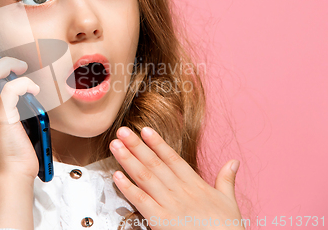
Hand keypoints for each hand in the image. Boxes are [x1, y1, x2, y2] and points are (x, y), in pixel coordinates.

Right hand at [0, 44, 39, 182]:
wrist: (12, 178)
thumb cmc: (14, 159)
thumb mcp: (4, 133)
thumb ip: (8, 115)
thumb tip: (24, 98)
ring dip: (4, 66)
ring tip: (20, 66)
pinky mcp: (2, 118)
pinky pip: (10, 89)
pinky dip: (23, 84)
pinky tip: (34, 90)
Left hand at [109, 126, 244, 228]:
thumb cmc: (227, 229)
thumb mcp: (229, 201)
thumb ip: (226, 179)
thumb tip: (233, 161)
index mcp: (195, 185)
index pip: (172, 159)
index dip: (157, 143)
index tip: (145, 130)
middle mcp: (180, 191)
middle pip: (154, 164)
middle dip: (137, 146)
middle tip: (122, 131)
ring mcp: (170, 205)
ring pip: (145, 178)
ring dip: (128, 160)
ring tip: (116, 146)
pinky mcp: (161, 221)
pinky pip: (141, 201)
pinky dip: (128, 188)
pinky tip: (116, 176)